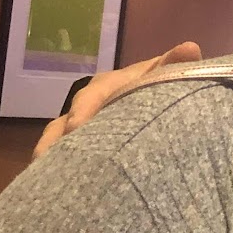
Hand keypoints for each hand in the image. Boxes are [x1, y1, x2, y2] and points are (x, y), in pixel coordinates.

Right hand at [33, 42, 202, 158]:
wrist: (152, 97)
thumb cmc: (156, 84)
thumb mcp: (165, 72)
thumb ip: (175, 64)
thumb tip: (190, 48)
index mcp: (108, 85)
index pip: (93, 95)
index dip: (84, 110)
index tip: (75, 126)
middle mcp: (87, 104)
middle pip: (67, 121)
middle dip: (60, 138)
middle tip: (52, 156)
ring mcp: (79, 125)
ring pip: (57, 139)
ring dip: (50, 155)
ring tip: (43, 174)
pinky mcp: (77, 144)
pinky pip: (61, 154)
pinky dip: (54, 167)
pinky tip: (51, 185)